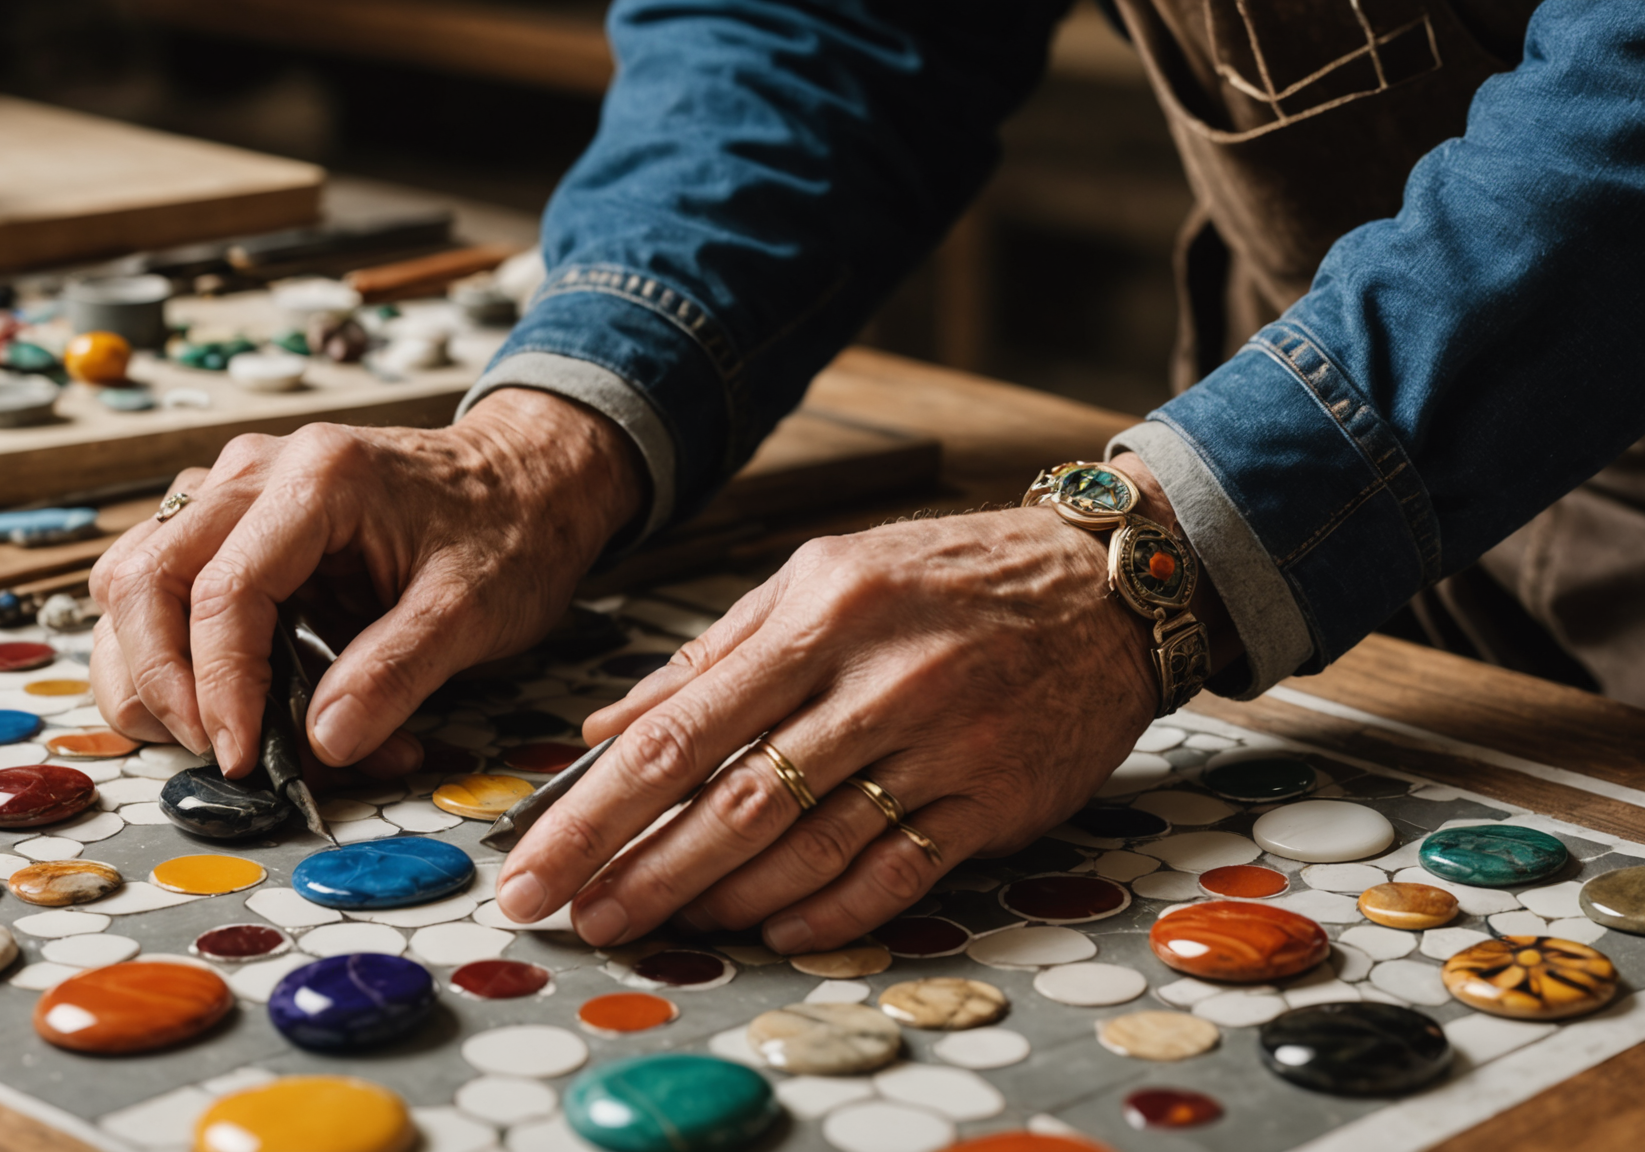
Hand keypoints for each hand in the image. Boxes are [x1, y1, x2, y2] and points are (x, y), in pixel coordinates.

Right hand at [88, 388, 644, 778]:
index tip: (243, 759)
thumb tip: (323, 746)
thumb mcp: (474, 607)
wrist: (528, 477)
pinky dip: (177, 653)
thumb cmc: (508, 528)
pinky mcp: (236, 525)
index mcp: (318, 479)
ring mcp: (236, 493)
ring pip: (133, 579)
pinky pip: (164, 586)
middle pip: (143, 578)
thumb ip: (396, 673)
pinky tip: (232, 703)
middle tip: (219, 755)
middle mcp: (256, 472)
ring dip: (150, 669)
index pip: (223, 592)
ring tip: (215, 735)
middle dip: (162, 683)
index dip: (219, 688)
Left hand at [495, 456, 1234, 952]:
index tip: (537, 860)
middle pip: (737, 799)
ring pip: (812, 844)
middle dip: (643, 869)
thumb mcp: (825, 576)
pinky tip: (770, 928)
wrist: (1107, 585)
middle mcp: (880, 675)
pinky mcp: (996, 795)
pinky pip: (897, 871)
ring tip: (660, 924)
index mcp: (821, 610)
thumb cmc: (946, 578)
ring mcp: (945, 740)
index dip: (598, 805)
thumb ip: (714, 653)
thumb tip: (605, 729)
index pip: (683, 726)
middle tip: (580, 917)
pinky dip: (827, 908)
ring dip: (724, 898)